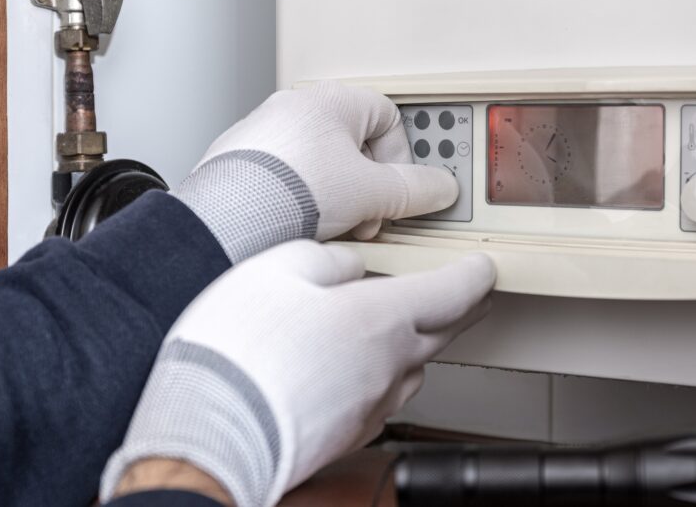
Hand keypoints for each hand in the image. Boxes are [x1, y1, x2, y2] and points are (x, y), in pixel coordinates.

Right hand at [100, 240, 494, 506]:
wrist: (211, 435)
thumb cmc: (236, 354)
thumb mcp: (277, 270)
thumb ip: (325, 258)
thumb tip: (349, 262)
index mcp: (381, 317)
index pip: (452, 292)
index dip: (474, 275)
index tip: (485, 267)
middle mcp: (389, 365)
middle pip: (444, 332)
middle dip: (462, 309)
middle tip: (472, 295)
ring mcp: (372, 406)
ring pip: (414, 368)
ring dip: (420, 344)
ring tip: (408, 327)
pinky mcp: (349, 436)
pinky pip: (383, 398)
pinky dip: (383, 376)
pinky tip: (358, 370)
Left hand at [174, 82, 456, 262]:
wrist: (226, 220)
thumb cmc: (290, 192)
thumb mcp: (373, 194)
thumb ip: (414, 189)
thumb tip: (439, 188)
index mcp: (331, 100)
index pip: (389, 117)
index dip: (401, 160)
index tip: (399, 191)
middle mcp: (294, 108)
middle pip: (355, 145)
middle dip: (368, 186)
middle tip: (368, 215)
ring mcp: (264, 134)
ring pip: (321, 165)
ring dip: (337, 197)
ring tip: (332, 226)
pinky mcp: (240, 164)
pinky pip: (287, 180)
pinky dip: (300, 202)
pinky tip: (298, 228)